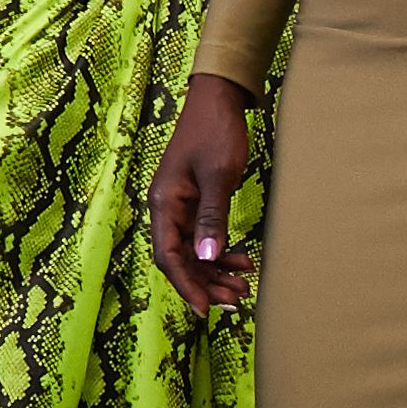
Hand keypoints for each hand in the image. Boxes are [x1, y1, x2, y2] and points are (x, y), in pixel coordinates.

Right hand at [150, 77, 259, 311]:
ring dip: (215, 271)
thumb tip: (207, 258)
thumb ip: (211, 217)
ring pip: (193, 252)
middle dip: (206, 282)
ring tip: (243, 286)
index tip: (205, 309)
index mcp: (163, 203)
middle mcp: (166, 208)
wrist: (218, 98)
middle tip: (236, 299)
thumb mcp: (217, 175)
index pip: (168, 256)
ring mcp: (180, 206)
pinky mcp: (195, 202)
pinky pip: (203, 237)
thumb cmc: (215, 130)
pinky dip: (220, 252)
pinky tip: (241, 260)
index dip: (186, 285)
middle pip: (180, 259)